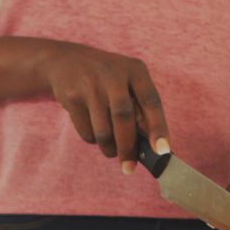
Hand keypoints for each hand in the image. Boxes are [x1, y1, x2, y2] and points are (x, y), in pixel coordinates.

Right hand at [40, 43, 169, 172]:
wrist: (67, 61)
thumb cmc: (109, 81)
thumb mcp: (128, 83)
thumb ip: (141, 110)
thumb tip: (153, 148)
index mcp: (135, 69)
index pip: (151, 101)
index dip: (158, 127)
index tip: (162, 151)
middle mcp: (113, 73)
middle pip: (123, 117)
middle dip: (128, 147)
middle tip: (129, 168)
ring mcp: (90, 84)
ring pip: (103, 130)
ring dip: (109, 148)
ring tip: (112, 149)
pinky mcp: (71, 96)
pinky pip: (86, 132)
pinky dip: (93, 140)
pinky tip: (94, 129)